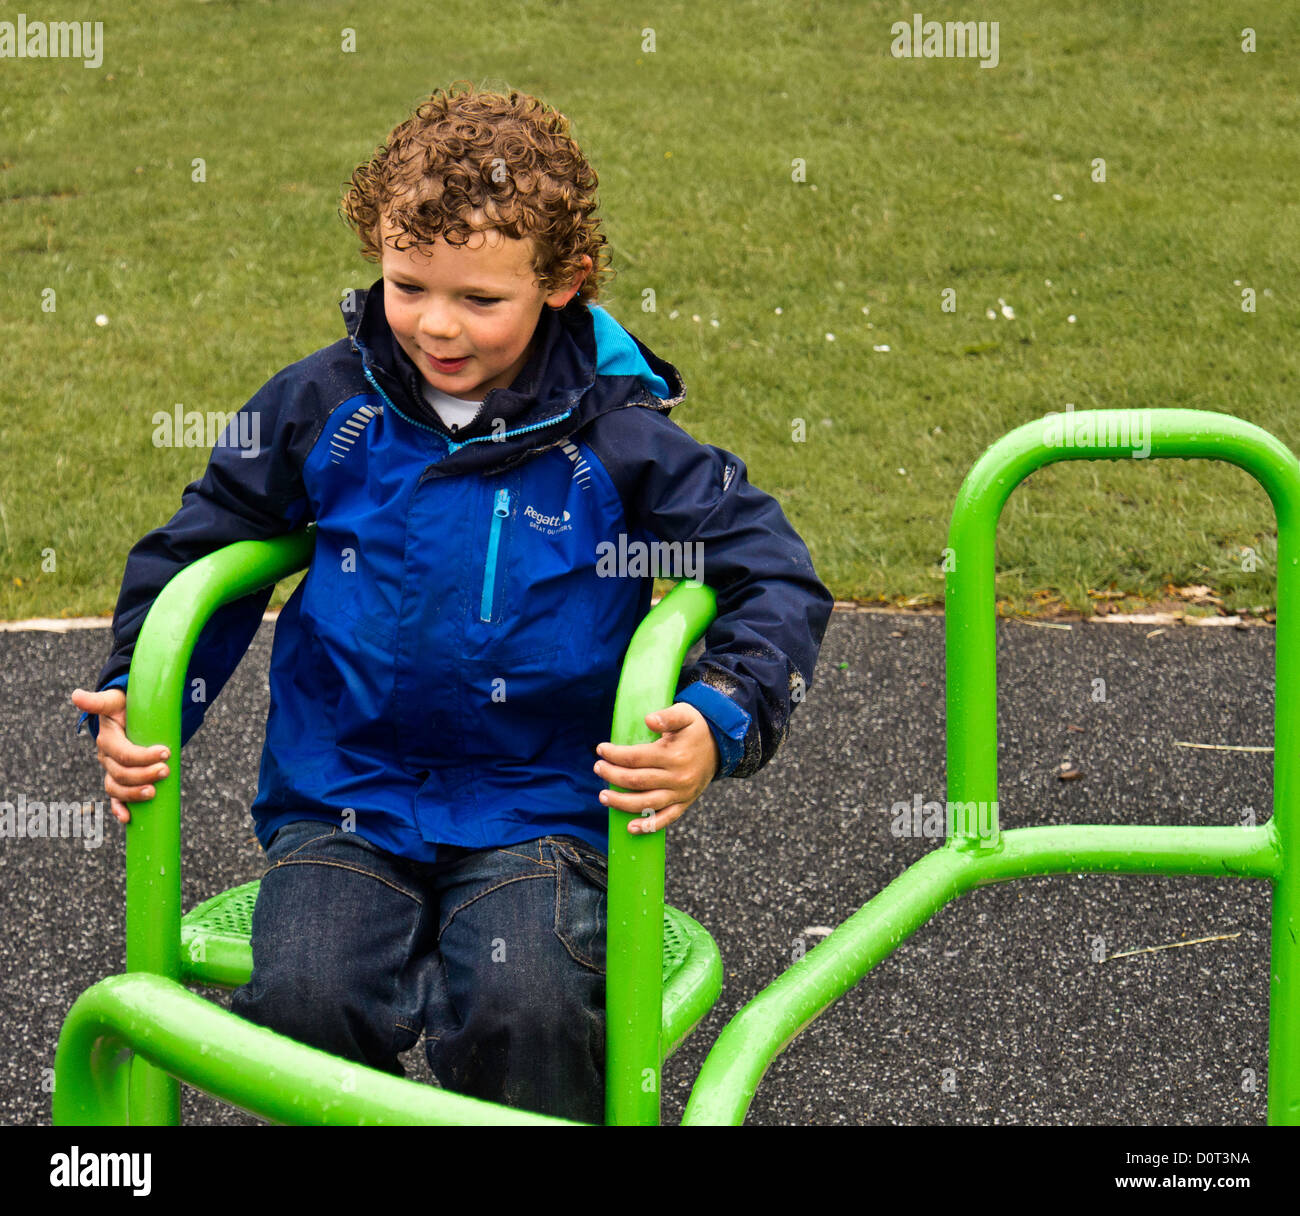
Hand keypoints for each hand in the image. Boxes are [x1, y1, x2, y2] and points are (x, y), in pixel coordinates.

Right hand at [69, 687, 169, 825]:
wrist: (127, 713)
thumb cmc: (124, 706)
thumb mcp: (115, 700)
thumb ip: (99, 701)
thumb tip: (76, 696)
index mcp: (107, 739)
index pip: (123, 753)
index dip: (143, 756)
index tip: (165, 752)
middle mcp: (106, 757)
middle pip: (122, 773)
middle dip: (145, 774)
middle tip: (166, 770)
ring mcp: (111, 770)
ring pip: (118, 787)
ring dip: (134, 793)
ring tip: (154, 792)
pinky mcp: (118, 778)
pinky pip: (115, 797)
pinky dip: (119, 809)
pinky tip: (128, 819)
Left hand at [593, 703, 719, 834]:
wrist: (722, 745)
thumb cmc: (696, 728)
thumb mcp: (685, 714)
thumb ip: (667, 716)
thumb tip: (648, 720)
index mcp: (674, 755)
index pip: (636, 757)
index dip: (615, 755)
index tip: (601, 749)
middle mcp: (677, 777)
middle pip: (636, 781)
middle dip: (612, 776)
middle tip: (598, 768)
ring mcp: (681, 794)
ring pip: (646, 803)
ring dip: (621, 803)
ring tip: (602, 796)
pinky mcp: (685, 804)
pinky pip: (665, 819)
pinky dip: (648, 826)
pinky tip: (630, 828)